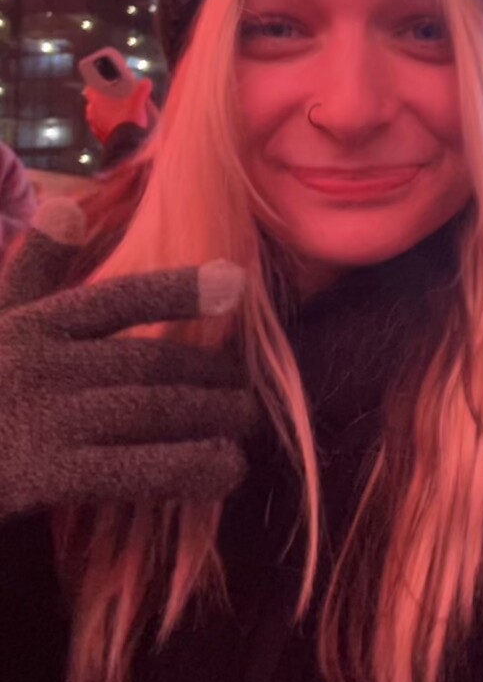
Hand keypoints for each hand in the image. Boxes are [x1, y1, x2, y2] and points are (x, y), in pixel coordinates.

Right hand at [0, 201, 255, 519]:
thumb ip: (33, 267)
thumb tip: (65, 205)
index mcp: (33, 323)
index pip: (115, 299)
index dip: (177, 290)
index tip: (236, 282)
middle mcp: (42, 365)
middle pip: (147, 362)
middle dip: (208, 373)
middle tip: (250, 384)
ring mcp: (44, 420)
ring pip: (149, 411)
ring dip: (209, 417)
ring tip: (246, 422)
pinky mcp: (43, 476)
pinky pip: (132, 469)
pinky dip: (186, 467)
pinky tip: (223, 469)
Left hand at [84, 79, 155, 145]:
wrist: (127, 143)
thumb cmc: (128, 120)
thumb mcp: (138, 102)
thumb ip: (141, 90)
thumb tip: (146, 83)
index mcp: (97, 100)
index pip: (90, 89)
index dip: (97, 86)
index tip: (103, 85)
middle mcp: (92, 111)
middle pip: (94, 102)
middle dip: (103, 100)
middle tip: (114, 99)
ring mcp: (94, 125)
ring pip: (96, 115)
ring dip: (104, 113)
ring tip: (116, 113)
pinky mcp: (99, 136)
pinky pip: (100, 127)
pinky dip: (106, 125)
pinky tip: (116, 125)